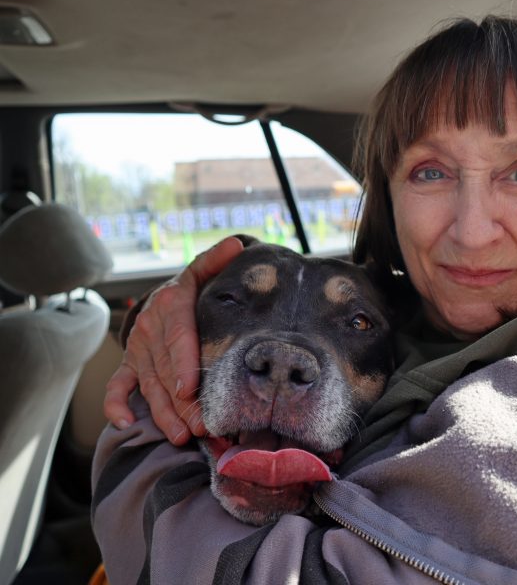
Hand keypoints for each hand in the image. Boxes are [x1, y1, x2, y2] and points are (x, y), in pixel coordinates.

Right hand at [103, 236, 243, 444]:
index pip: (178, 336)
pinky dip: (116, 405)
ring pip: (149, 385)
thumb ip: (217, 261)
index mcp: (172, 303)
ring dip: (164, 412)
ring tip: (183, 435)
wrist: (165, 296)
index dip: (182, 363)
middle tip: (202, 427)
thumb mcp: (204, 272)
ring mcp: (138, 348)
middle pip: (166, 369)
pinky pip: (118, 386)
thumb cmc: (194, 290)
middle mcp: (151, 327)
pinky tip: (126, 423)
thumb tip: (237, 245)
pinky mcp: (130, 364)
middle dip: (183, 401)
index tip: (190, 388)